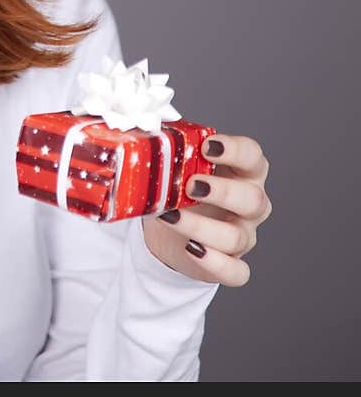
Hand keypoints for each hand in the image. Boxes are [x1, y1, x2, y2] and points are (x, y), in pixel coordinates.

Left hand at [141, 134, 271, 285]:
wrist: (172, 229)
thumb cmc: (181, 187)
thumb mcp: (179, 164)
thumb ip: (172, 146)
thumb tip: (143, 124)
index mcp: (242, 171)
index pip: (252, 155)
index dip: (235, 150)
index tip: (207, 146)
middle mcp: (250, 204)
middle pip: (253, 199)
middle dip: (223, 192)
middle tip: (190, 185)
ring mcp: (244, 235)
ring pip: (237, 237)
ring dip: (202, 226)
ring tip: (170, 215)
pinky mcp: (232, 264)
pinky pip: (236, 271)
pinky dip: (215, 263)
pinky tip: (192, 249)